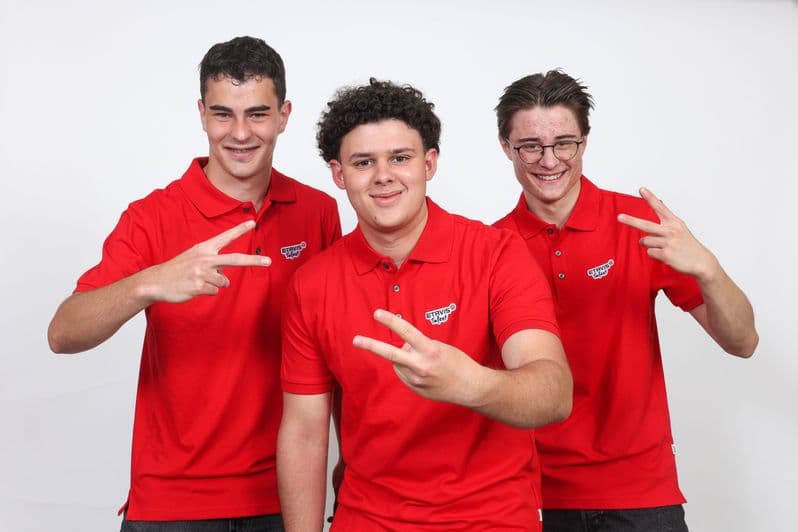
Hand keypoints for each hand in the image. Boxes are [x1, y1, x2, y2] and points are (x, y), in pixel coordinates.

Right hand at [144, 220, 270, 302]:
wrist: (156, 281)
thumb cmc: (177, 269)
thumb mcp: (193, 257)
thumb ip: (212, 262)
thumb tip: (226, 276)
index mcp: (203, 248)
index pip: (225, 237)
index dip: (239, 230)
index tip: (252, 222)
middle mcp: (205, 258)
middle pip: (235, 260)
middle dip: (253, 261)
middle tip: (269, 261)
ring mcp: (202, 272)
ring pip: (224, 282)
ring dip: (215, 285)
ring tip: (199, 281)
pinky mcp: (199, 286)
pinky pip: (215, 291)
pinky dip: (207, 292)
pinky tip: (194, 288)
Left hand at [352, 309, 483, 405]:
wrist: (470, 388)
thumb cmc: (458, 363)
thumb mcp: (441, 347)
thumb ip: (420, 346)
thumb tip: (402, 347)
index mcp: (430, 351)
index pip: (407, 332)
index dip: (391, 321)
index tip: (377, 314)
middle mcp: (421, 366)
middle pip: (391, 354)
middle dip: (371, 346)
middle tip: (355, 340)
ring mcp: (417, 380)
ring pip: (397, 363)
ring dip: (403, 358)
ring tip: (424, 361)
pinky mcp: (416, 389)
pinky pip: (403, 374)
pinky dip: (407, 369)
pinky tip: (424, 372)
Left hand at [617, 187, 718, 280]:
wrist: (702, 262)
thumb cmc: (688, 246)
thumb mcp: (680, 230)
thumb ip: (664, 226)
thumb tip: (644, 235)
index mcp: (674, 222)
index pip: (660, 207)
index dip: (650, 198)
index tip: (641, 189)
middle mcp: (671, 231)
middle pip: (646, 225)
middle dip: (631, 221)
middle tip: (619, 217)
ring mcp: (668, 242)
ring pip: (645, 241)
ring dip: (650, 245)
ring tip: (663, 247)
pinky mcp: (666, 254)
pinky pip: (650, 252)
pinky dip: (655, 255)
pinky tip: (666, 255)